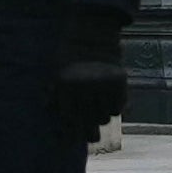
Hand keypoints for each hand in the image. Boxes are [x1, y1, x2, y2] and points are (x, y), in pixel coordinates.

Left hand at [55, 7, 128, 144]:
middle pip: (89, 126)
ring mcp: (103, 85)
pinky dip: (115, 108)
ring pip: (105, 119)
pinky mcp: (119, 82)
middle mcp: (85, 88)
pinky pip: (119, 108)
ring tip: (98, 109)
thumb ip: (53, 97)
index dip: (69, 134)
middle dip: (87, 132)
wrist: (92, 31)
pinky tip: (110, 101)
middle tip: (88, 132)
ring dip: (100, 116)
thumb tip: (52, 120)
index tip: (69, 141)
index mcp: (65, 87)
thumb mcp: (55, 73)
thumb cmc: (69, 54)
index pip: (69, 122)